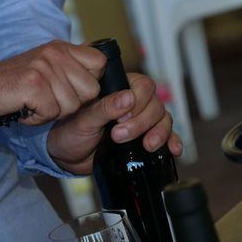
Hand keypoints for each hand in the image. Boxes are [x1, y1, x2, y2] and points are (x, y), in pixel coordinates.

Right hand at [0, 41, 105, 124]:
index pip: (100, 63)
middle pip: (90, 90)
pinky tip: (25, 109)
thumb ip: (71, 68)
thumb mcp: (46, 68)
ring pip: (72, 106)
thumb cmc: (15, 85)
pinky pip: (52, 113)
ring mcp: (44, 68)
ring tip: (34, 103)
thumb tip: (98, 78)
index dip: (90, 83)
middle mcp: (55, 53)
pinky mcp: (34, 85)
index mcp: (62, 48)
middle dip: (72, 104)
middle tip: (48, 100)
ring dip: (52, 113)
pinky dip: (37, 119)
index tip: (70, 89)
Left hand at [48, 73, 182, 174]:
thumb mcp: (84, 120)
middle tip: (119, 136)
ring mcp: (142, 120)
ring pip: (163, 118)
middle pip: (155, 104)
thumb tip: (128, 97)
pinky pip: (167, 136)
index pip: (142, 85)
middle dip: (142, 122)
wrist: (68, 157)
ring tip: (146, 146)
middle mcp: (134, 102)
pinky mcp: (145, 137)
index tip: (120, 118)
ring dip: (159, 132)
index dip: (137, 102)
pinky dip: (172, 141)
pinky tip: (173, 150)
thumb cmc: (71, 132)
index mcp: (118, 88)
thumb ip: (105, 108)